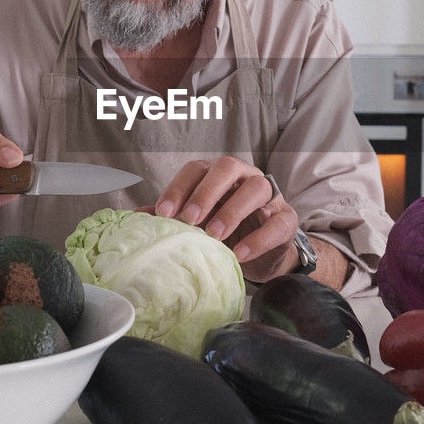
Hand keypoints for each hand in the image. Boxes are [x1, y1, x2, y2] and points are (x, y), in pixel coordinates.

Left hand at [153, 157, 301, 282]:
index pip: (197, 169)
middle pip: (228, 167)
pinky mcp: (286, 219)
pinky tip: (240, 253)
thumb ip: (173, 217)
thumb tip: (137, 217)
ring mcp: (269, 196)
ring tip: (214, 236)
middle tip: (190, 219)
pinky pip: (276, 222)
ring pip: (256, 188)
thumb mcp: (199, 225)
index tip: (164, 212)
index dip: (179, 187)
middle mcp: (244, 177)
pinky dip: (258, 238)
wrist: (264, 255)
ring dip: (232, 211)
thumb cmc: (228, 233)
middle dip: (206, 192)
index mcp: (219, 175)